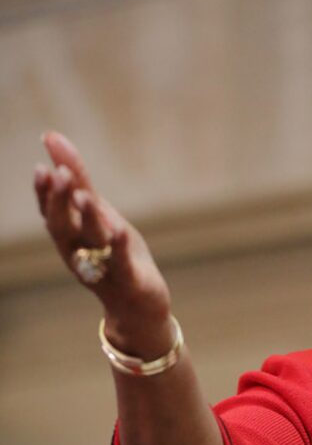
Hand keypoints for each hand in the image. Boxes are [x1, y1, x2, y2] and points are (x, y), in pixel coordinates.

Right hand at [34, 132, 171, 346]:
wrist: (138, 308)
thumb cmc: (114, 256)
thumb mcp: (98, 214)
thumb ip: (78, 180)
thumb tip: (50, 136)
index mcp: (71, 236)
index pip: (51, 212)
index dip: (44, 193)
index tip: (41, 168)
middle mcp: (81, 253)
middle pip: (65, 227)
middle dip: (60, 202)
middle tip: (60, 174)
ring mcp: (104, 269)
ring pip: (92, 243)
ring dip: (87, 219)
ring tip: (84, 196)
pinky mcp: (130, 282)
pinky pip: (122, 265)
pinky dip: (120, 249)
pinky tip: (120, 230)